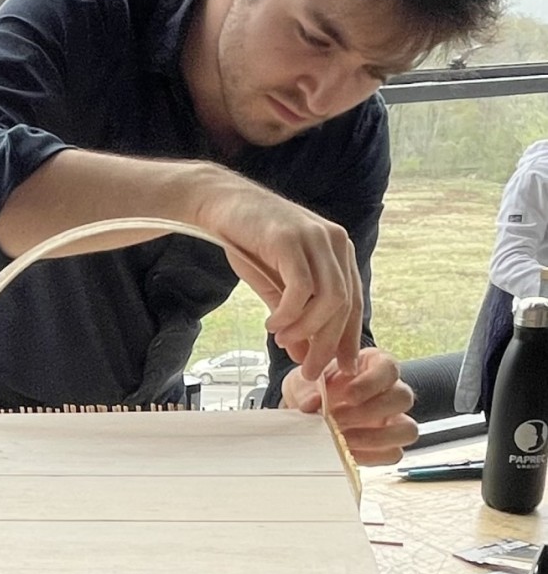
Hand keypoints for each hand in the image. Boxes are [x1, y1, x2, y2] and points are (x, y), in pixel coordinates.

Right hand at [196, 175, 363, 380]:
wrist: (221, 204)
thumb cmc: (247, 241)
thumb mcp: (274, 285)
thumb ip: (293, 316)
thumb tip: (302, 353)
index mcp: (337, 252)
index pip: (354, 302)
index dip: (349, 339)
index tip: (341, 368)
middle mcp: (334, 243)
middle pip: (344, 305)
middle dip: (327, 344)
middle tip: (308, 370)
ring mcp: (315, 239)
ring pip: (329, 299)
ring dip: (307, 329)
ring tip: (282, 341)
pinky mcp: (291, 240)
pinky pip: (301, 288)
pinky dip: (289, 314)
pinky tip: (273, 325)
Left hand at [281, 348, 417, 465]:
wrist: (303, 415)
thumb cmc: (311, 391)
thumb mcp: (301, 383)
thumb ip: (306, 390)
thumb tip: (312, 403)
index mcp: (375, 366)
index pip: (389, 368)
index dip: (372, 382)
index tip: (348, 395)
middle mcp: (391, 391)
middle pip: (403, 398)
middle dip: (370, 412)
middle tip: (338, 419)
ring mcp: (393, 420)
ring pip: (407, 430)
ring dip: (375, 437)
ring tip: (343, 439)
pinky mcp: (387, 446)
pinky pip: (393, 454)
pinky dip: (371, 456)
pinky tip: (346, 452)